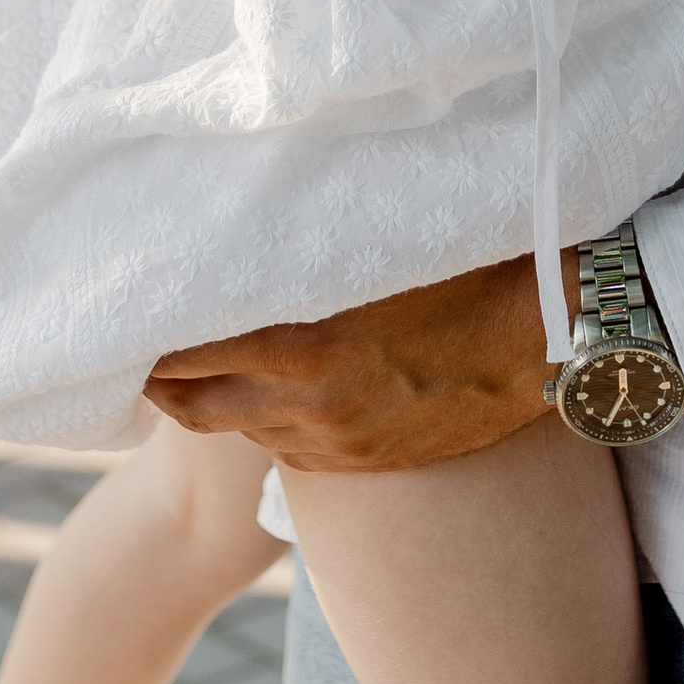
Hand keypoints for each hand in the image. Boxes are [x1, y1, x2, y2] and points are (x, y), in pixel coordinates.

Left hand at [147, 257, 558, 471]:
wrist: (551, 335)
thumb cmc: (465, 260)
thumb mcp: (369, 244)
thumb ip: (298, 248)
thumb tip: (237, 220)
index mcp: (297, 340)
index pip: (180, 352)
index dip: (147, 336)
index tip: (132, 308)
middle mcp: (304, 401)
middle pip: (189, 405)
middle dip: (161, 380)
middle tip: (145, 348)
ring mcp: (334, 440)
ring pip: (241, 428)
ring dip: (224, 398)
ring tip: (218, 362)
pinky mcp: (363, 463)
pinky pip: (291, 450)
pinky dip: (274, 420)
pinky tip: (283, 389)